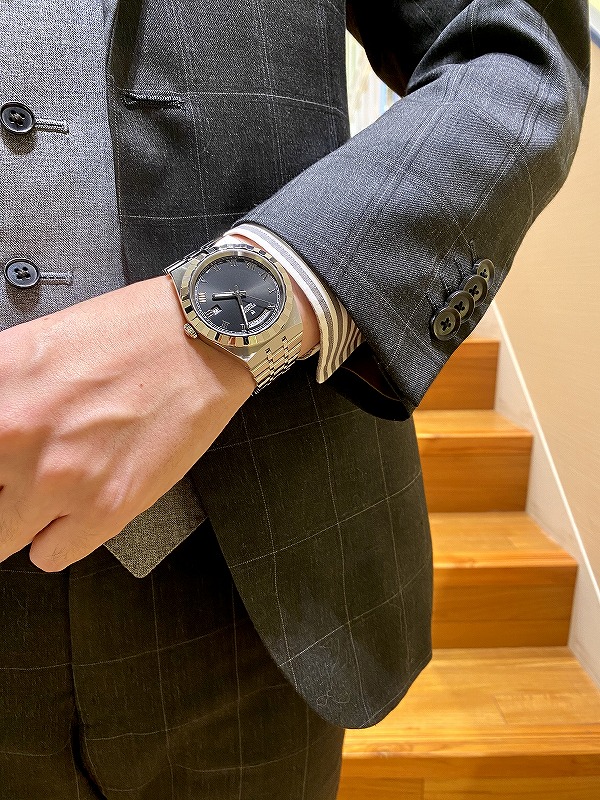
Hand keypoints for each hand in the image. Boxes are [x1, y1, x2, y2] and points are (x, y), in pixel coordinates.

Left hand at [0, 276, 255, 571]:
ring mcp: (59, 476)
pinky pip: (49, 555)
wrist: (200, 342)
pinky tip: (78, 505)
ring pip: (1, 537)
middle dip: (1, 489)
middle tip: (18, 477)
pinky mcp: (106, 507)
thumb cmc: (133, 334)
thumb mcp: (33, 349)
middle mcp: (15, 433)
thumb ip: (0, 397)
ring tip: (52, 490)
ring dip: (23, 517)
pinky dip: (59, 537)